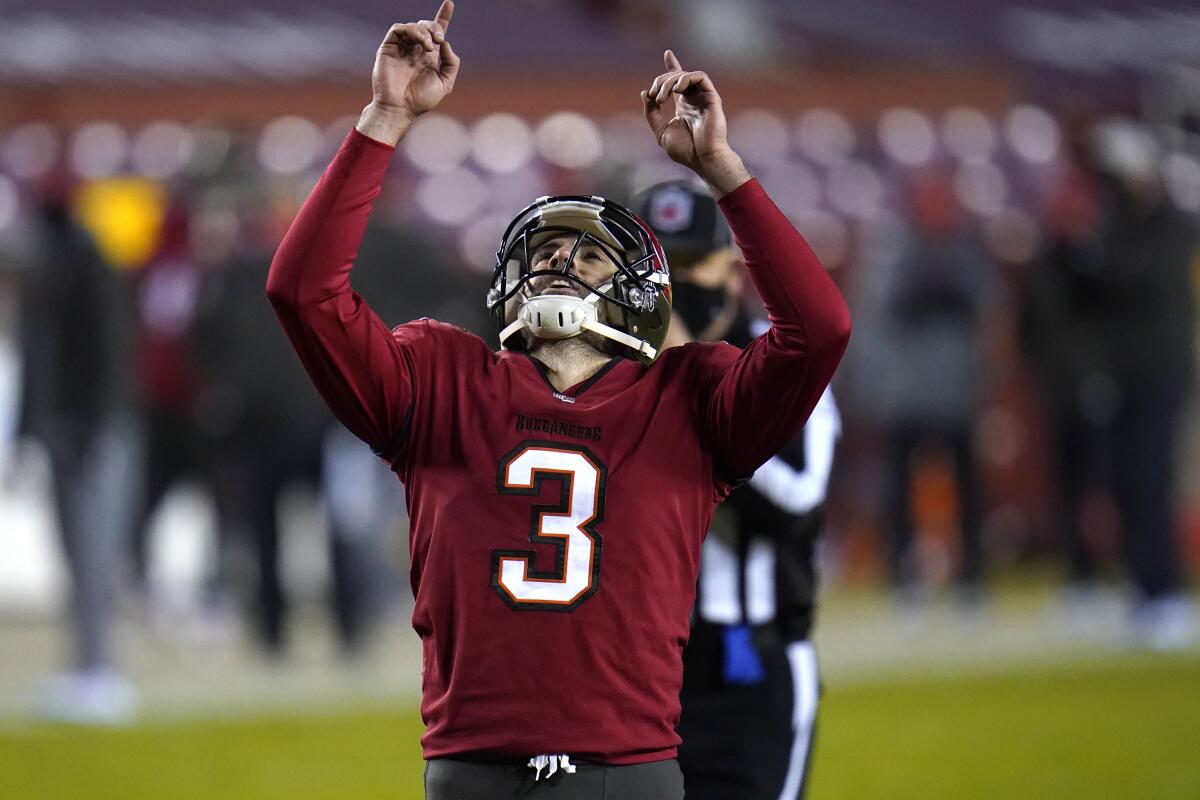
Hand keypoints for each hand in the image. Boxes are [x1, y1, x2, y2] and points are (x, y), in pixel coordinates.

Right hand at [357, 0, 460, 145]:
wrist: (399, 109)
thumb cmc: (421, 101)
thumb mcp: (445, 84)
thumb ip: (451, 63)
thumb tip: (445, 43)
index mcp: (429, 57)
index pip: (436, 33)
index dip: (443, 17)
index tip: (449, 3)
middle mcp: (415, 50)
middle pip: (427, 26)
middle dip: (435, 27)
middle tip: (438, 39)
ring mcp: (401, 48)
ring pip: (413, 26)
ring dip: (424, 31)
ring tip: (428, 45)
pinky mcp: (388, 47)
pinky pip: (398, 29)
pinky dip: (411, 30)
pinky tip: (420, 43)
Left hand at [642, 50, 749, 197]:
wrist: (702, 158)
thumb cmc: (685, 150)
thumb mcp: (660, 132)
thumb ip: (651, 113)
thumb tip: (645, 93)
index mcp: (683, 106)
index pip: (678, 81)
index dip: (673, 66)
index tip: (668, 53)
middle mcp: (693, 99)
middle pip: (675, 77)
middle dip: (660, 82)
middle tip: (654, 96)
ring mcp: (702, 97)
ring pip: (685, 75)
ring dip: (669, 81)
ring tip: (662, 97)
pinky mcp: (711, 97)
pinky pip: (699, 77)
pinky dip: (685, 78)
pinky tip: (676, 90)